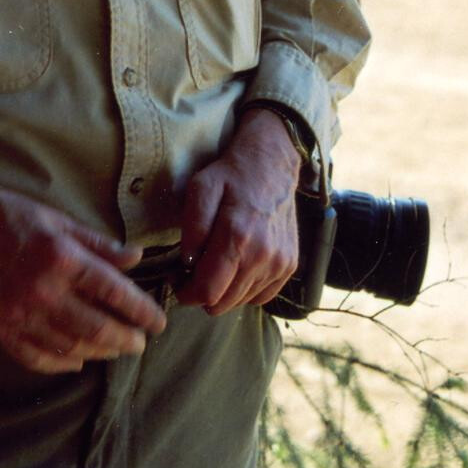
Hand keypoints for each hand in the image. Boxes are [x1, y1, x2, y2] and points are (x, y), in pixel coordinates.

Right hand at [0, 176, 167, 374]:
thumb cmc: (9, 215)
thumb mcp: (57, 220)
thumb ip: (98, 243)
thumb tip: (135, 256)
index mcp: (60, 257)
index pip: (113, 291)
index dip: (141, 309)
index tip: (157, 321)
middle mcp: (41, 290)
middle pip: (97, 327)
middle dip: (125, 338)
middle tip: (140, 343)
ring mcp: (18, 314)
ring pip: (71, 346)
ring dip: (99, 352)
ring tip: (115, 349)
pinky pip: (37, 357)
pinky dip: (62, 362)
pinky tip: (77, 359)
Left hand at [175, 106, 301, 314]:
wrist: (272, 164)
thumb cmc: (231, 176)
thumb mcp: (200, 188)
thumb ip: (193, 227)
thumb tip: (187, 263)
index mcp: (237, 236)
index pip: (208, 291)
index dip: (186, 293)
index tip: (177, 281)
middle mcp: (263, 255)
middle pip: (222, 303)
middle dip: (202, 294)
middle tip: (192, 273)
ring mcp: (279, 263)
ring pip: (240, 302)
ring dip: (223, 292)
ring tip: (215, 266)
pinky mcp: (289, 266)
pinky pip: (260, 297)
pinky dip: (244, 290)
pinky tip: (236, 267)